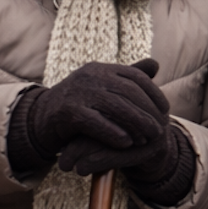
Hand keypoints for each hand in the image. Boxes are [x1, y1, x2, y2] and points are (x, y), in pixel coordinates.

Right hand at [18, 59, 168, 168]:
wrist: (41, 119)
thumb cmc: (79, 104)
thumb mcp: (103, 88)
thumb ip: (127, 77)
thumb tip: (155, 64)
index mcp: (101, 69)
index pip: (135, 76)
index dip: (153, 92)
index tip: (165, 109)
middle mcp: (90, 76)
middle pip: (128, 91)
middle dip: (147, 110)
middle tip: (161, 127)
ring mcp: (77, 92)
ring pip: (115, 106)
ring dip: (136, 123)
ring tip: (150, 137)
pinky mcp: (67, 111)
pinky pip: (95, 122)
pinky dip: (113, 133)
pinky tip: (127, 143)